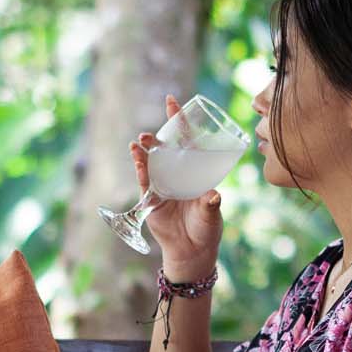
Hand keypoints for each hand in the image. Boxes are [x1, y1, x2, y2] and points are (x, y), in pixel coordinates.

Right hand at [130, 93, 222, 274]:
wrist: (191, 251)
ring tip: (139, 143)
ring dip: (146, 150)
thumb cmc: (206, 229)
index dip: (180, 121)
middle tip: (153, 126)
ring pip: (152, 161)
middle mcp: (178, 174)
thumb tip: (215, 196)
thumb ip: (211, 205)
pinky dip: (140, 168)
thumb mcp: (211, 215)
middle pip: (167, 147)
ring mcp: (164, 184)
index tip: (172, 101)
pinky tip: (136, 157)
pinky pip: (144, 180)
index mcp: (195, 171)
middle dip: (160, 134)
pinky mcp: (152, 198)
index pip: (188, 140)